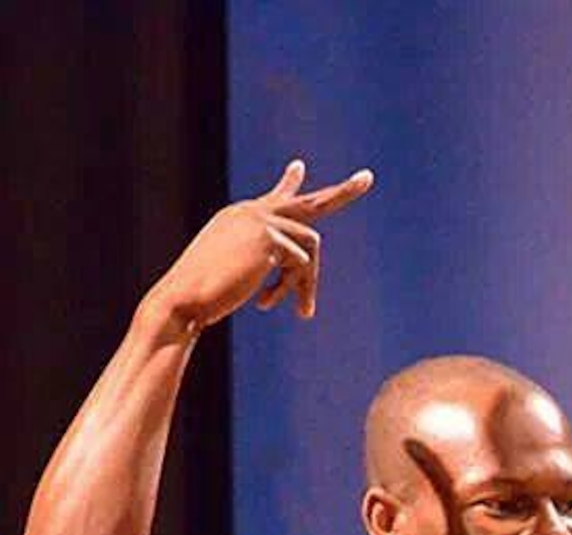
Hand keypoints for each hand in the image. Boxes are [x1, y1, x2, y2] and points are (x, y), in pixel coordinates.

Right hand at [147, 159, 372, 329]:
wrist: (182, 299)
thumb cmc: (205, 294)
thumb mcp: (238, 273)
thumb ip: (265, 261)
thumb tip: (298, 259)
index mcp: (240, 218)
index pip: (274, 198)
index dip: (289, 184)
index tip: (299, 166)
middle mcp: (252, 212)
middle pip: (310, 203)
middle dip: (343, 193)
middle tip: (368, 178)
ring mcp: (260, 221)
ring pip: (310, 247)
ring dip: (307, 282)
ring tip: (299, 309)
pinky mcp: (268, 237)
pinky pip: (301, 263)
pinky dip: (294, 287)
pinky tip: (264, 302)